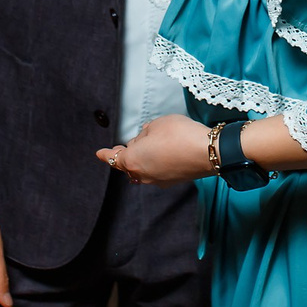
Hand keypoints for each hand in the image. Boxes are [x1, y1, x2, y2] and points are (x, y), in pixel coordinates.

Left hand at [98, 112, 215, 186]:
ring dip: (141, 160)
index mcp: (133, 160)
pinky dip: (155, 164)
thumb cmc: (179, 135)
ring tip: (146, 147)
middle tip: (122, 148)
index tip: (99, 153)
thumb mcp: (157, 125)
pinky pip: (156, 172)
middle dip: (124, 156)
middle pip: (128, 166)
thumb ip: (145, 133)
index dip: (106, 154)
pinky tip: (163, 154)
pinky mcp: (172, 181)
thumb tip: (143, 140)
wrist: (207, 152)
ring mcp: (158, 180)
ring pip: (143, 170)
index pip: (114, 158)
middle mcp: (143, 174)